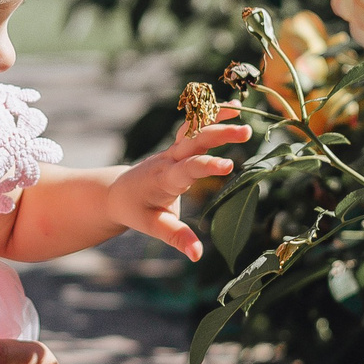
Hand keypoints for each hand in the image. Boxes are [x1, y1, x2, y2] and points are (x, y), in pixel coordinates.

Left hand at [106, 110, 249, 259]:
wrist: (117, 191)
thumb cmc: (135, 210)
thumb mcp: (153, 226)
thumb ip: (176, 237)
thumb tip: (197, 255)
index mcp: (164, 179)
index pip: (187, 169)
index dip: (206, 166)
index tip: (229, 165)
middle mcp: (169, 159)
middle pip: (194, 140)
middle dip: (218, 133)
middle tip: (246, 131)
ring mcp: (172, 150)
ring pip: (193, 127)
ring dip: (215, 116)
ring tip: (240, 109)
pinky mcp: (177, 146)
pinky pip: (194, 127)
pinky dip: (210, 116)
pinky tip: (231, 107)